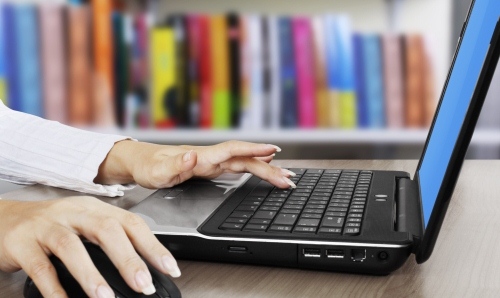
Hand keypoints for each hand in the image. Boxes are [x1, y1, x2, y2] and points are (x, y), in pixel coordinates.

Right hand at [0, 197, 179, 297]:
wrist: (5, 217)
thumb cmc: (52, 225)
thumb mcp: (84, 225)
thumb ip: (110, 242)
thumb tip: (142, 270)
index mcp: (95, 208)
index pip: (131, 223)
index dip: (153, 246)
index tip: (169, 268)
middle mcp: (74, 213)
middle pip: (106, 230)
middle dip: (128, 259)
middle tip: (143, 285)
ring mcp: (46, 226)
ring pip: (72, 247)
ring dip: (91, 274)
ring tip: (105, 297)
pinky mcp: (22, 243)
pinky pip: (40, 267)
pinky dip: (54, 288)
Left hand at [95, 140, 296, 188]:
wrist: (140, 162)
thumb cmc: (147, 167)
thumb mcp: (156, 171)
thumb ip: (174, 165)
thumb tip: (192, 156)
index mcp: (200, 156)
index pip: (231, 150)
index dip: (252, 149)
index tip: (273, 150)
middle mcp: (209, 157)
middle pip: (244, 159)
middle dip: (268, 167)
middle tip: (288, 178)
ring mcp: (212, 162)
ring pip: (244, 163)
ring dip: (265, 168)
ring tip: (284, 176)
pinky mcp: (210, 168)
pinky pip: (238, 167)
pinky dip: (254, 168)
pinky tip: (264, 169)